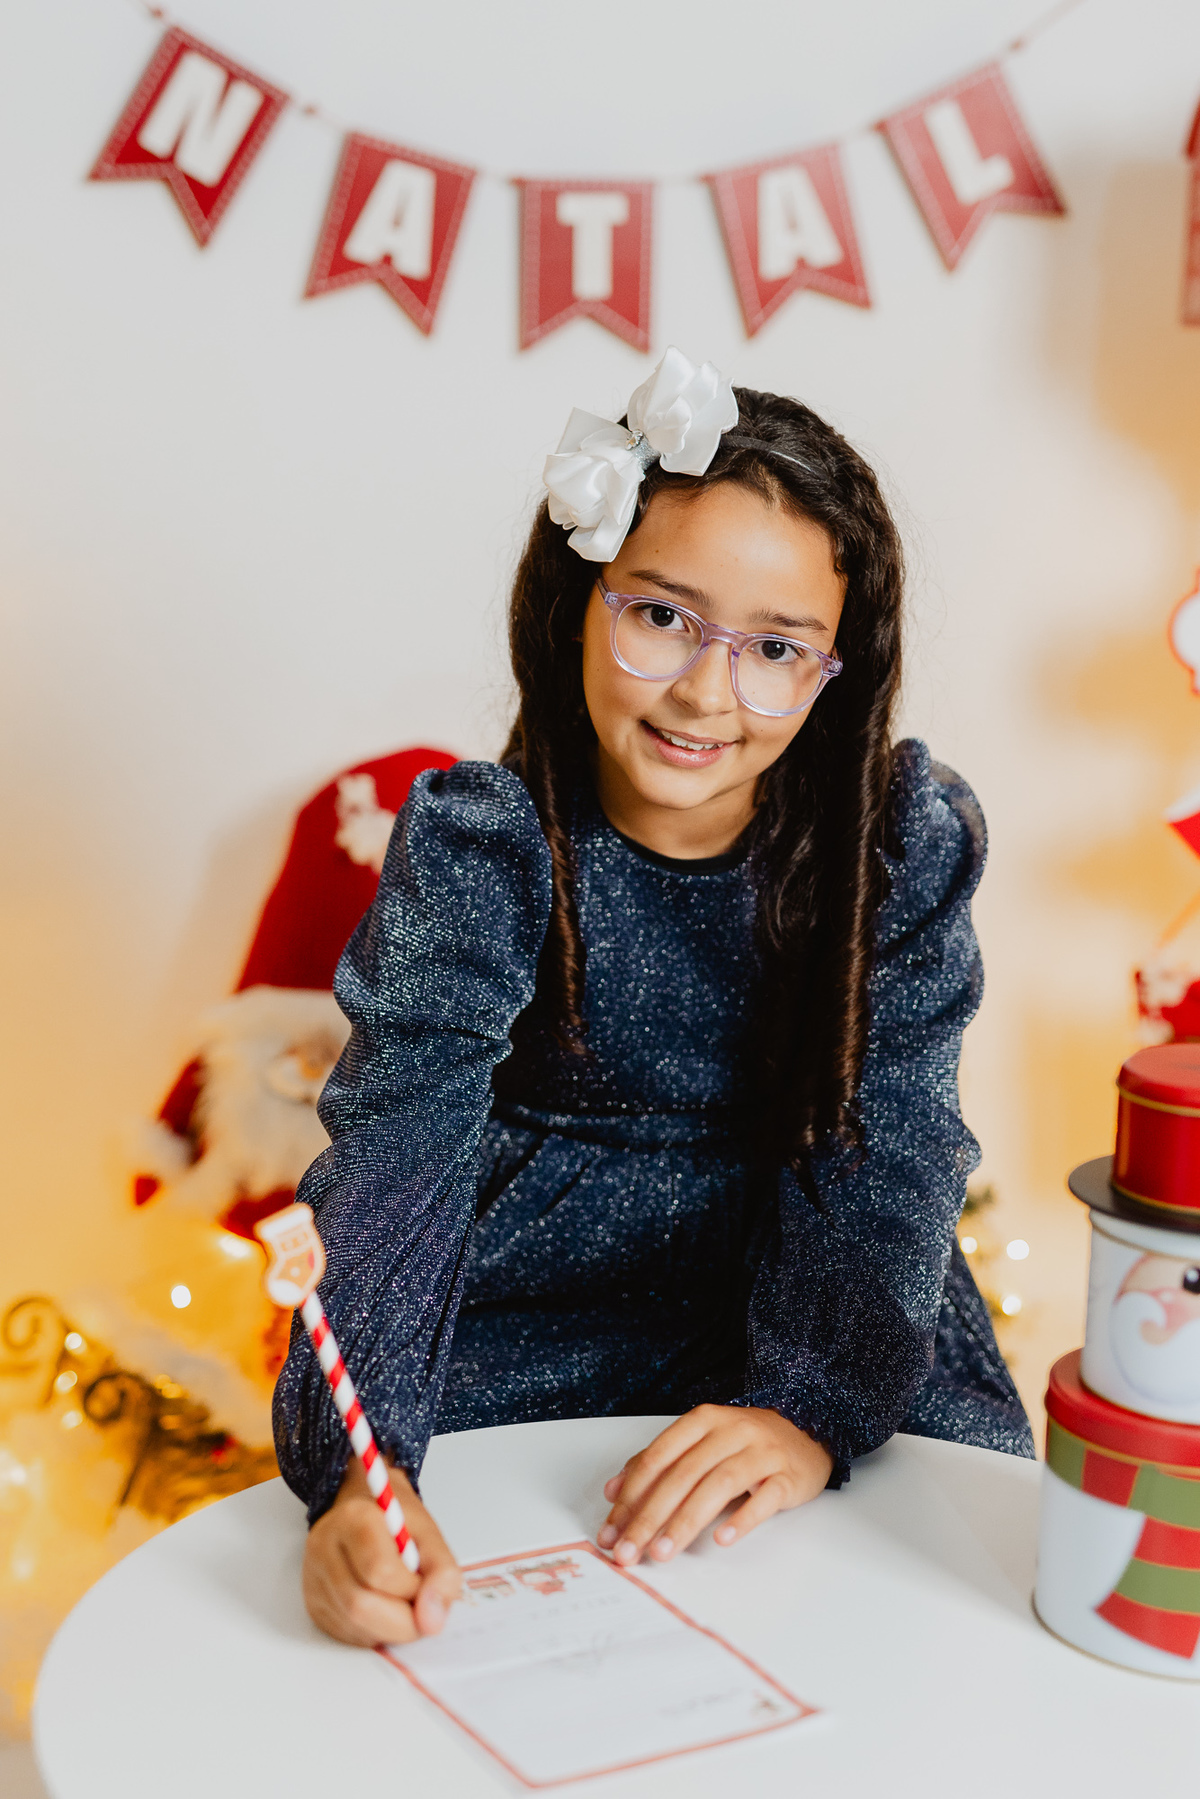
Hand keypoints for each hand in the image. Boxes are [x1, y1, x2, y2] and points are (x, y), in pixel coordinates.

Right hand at [303, 1456, 460, 1645]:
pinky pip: (346, 1634)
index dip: (413, 1591)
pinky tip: (386, 1613)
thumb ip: (441, 1573)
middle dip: (401, 1621)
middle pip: (359, 1605)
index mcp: (355, 1518)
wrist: (367, 1514)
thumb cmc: (398, 1522)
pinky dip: (375, 1633)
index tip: (430, 1588)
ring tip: (406, 1608)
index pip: (381, 1571)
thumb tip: (432, 1622)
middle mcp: (324, 1548)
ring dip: (389, 1630)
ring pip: (352, 1625)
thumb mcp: (430, 1534)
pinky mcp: (313, 1604)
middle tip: (424, 1613)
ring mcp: (314, 1578)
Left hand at [597, 1404, 832, 1564]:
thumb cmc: (744, 1442)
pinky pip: (764, 1498)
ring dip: (686, 1522)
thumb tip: (613, 1492)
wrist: (806, 1429)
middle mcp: (730, 1431)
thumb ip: (657, 1462)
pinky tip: (722, 1540)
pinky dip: (742, 1519)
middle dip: (650, 1517)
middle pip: (683, 1475)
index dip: (631, 1496)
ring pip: (718, 1485)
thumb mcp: (700, 1442)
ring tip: (663, 1552)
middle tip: (629, 1551)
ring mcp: (761, 1452)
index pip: (658, 1458)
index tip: (611, 1531)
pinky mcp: (788, 1476)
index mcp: (702, 1421)